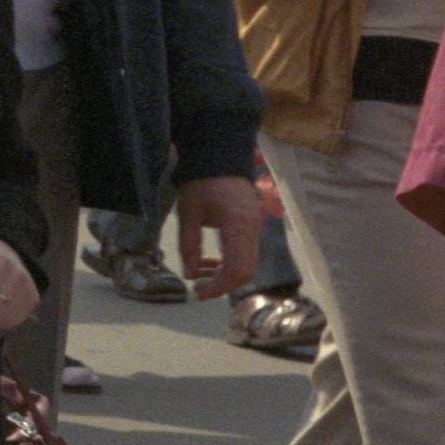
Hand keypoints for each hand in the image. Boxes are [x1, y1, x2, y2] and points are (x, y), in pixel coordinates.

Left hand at [170, 174, 263, 299]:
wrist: (219, 152)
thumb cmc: (202, 180)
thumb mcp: (188, 212)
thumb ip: (189, 245)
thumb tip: (190, 274)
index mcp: (238, 225)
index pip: (237, 269)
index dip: (219, 287)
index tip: (198, 293)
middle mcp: (252, 228)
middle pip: (246, 271)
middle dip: (222, 284)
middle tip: (198, 288)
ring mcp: (255, 226)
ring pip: (246, 263)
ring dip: (224, 274)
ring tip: (198, 274)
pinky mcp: (251, 223)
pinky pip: (245, 251)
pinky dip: (229, 261)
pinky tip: (208, 262)